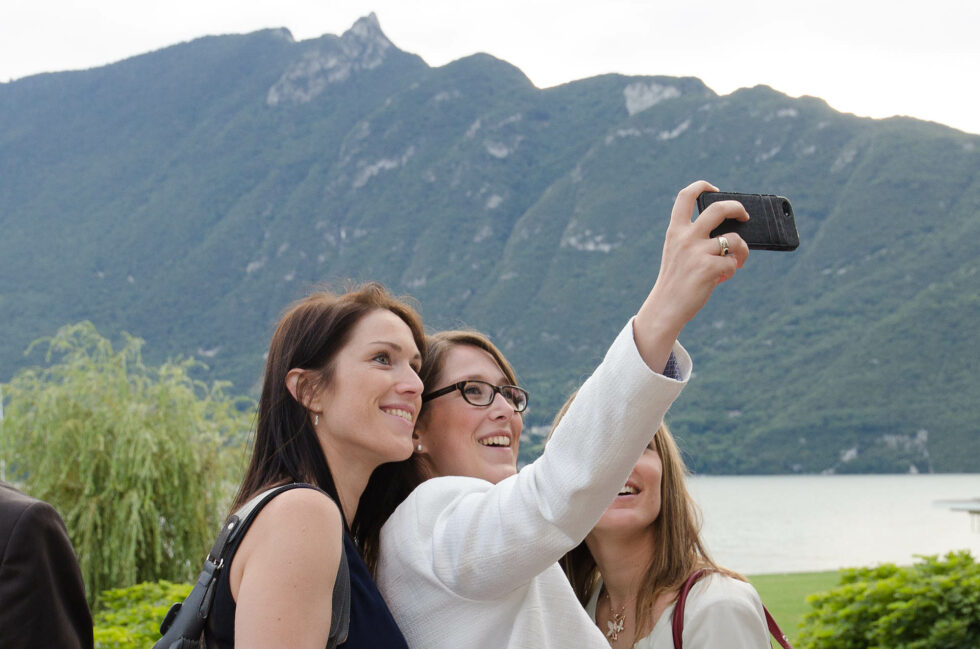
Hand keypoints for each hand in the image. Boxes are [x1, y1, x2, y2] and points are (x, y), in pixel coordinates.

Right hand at [633, 180, 748, 370]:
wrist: (665, 308)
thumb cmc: (677, 281)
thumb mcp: (679, 253)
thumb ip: (696, 239)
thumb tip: (731, 232)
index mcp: (675, 231)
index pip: (686, 196)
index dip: (702, 185)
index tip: (715, 188)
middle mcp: (685, 237)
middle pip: (719, 209)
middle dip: (738, 208)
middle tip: (745, 217)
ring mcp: (697, 252)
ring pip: (734, 239)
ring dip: (742, 250)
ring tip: (738, 260)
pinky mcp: (708, 269)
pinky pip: (733, 263)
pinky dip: (733, 270)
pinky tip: (722, 278)